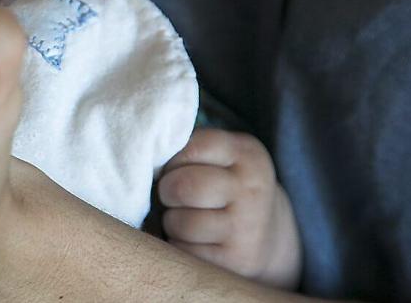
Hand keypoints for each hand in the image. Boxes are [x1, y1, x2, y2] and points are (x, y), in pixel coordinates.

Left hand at [157, 128, 302, 289]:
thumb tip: (142, 160)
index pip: (192, 147)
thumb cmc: (225, 188)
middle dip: (167, 191)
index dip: (172, 159)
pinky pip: (184, 252)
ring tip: (186, 218)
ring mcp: (247, 229)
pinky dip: (179, 247)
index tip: (175, 167)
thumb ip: (187, 150)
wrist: (268, 235)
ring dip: (171, 223)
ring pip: (179, 223)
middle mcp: (251, 190)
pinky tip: (195, 241)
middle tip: (174, 196)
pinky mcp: (237, 262)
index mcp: (247, 154)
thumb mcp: (221, 157)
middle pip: (182, 186)